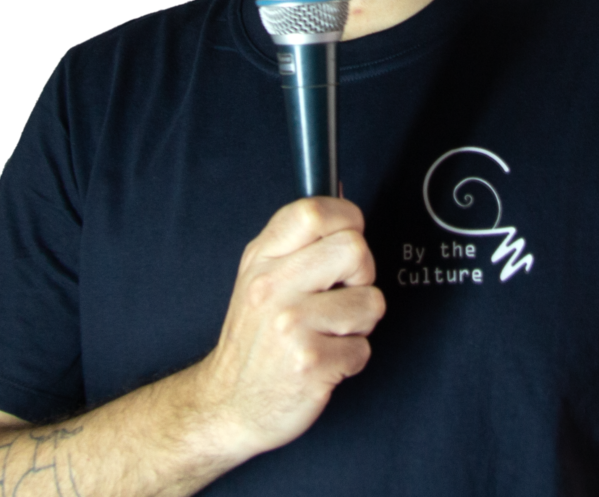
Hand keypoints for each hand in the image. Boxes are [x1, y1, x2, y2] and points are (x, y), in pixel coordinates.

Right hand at [198, 197, 385, 459]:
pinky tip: (323, 360)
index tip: (348, 237)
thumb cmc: (255, 336)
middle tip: (342, 293)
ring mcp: (290, 325)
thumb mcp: (260, 274)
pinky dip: (350, 359)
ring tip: (327, 332)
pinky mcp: (309, 364)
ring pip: (371, 302)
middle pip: (355, 249)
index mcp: (262, 257)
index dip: (347, 218)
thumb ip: (299, 239)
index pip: (313, 211)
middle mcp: (272, 286)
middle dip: (362, 274)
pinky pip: (363, 349)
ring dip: (359, 324)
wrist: (227, 403)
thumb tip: (342, 194)